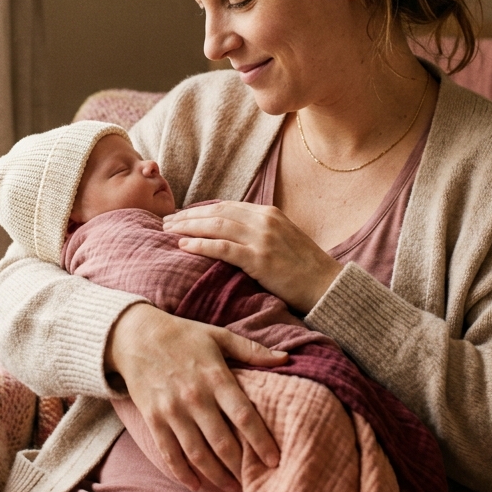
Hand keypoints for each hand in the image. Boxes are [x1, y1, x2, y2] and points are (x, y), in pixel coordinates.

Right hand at [104, 304, 287, 491]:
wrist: (135, 335)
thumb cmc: (183, 335)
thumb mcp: (218, 336)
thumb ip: (252, 350)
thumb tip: (285, 359)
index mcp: (215, 377)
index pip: (244, 416)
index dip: (260, 441)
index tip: (275, 459)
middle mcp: (194, 397)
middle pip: (223, 442)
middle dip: (242, 466)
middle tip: (257, 481)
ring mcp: (172, 410)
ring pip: (198, 454)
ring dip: (217, 476)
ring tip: (234, 488)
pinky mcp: (153, 419)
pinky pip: (169, 453)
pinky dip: (183, 473)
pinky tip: (197, 485)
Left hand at [163, 201, 343, 312]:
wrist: (327, 286)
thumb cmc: (304, 268)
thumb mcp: (283, 239)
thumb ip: (259, 232)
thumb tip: (231, 234)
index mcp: (268, 213)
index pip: (226, 206)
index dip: (200, 210)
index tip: (180, 216)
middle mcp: (264, 220)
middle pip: (216, 212)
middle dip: (188, 216)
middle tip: (165, 222)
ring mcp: (262, 238)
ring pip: (216, 226)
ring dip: (188, 227)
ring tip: (167, 231)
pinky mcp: (260, 259)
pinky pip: (223, 248)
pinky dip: (200, 245)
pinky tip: (183, 246)